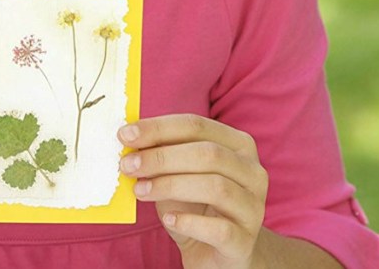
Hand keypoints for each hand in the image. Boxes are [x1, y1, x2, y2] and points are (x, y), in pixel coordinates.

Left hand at [118, 114, 267, 268]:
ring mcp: (253, 207)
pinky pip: (219, 229)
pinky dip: (189, 222)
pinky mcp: (244, 242)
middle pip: (208, 154)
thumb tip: (129, 138)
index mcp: (238, 146)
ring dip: (170, 186)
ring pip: (216, 187)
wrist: (217, 253)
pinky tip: (168, 220)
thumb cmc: (194, 206)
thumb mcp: (177, 175)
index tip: (125, 135)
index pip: (197, 125)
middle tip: (128, 165)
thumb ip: (161, 155)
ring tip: (140, 190)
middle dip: (162, 157)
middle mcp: (252, 172)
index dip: (159, 128)